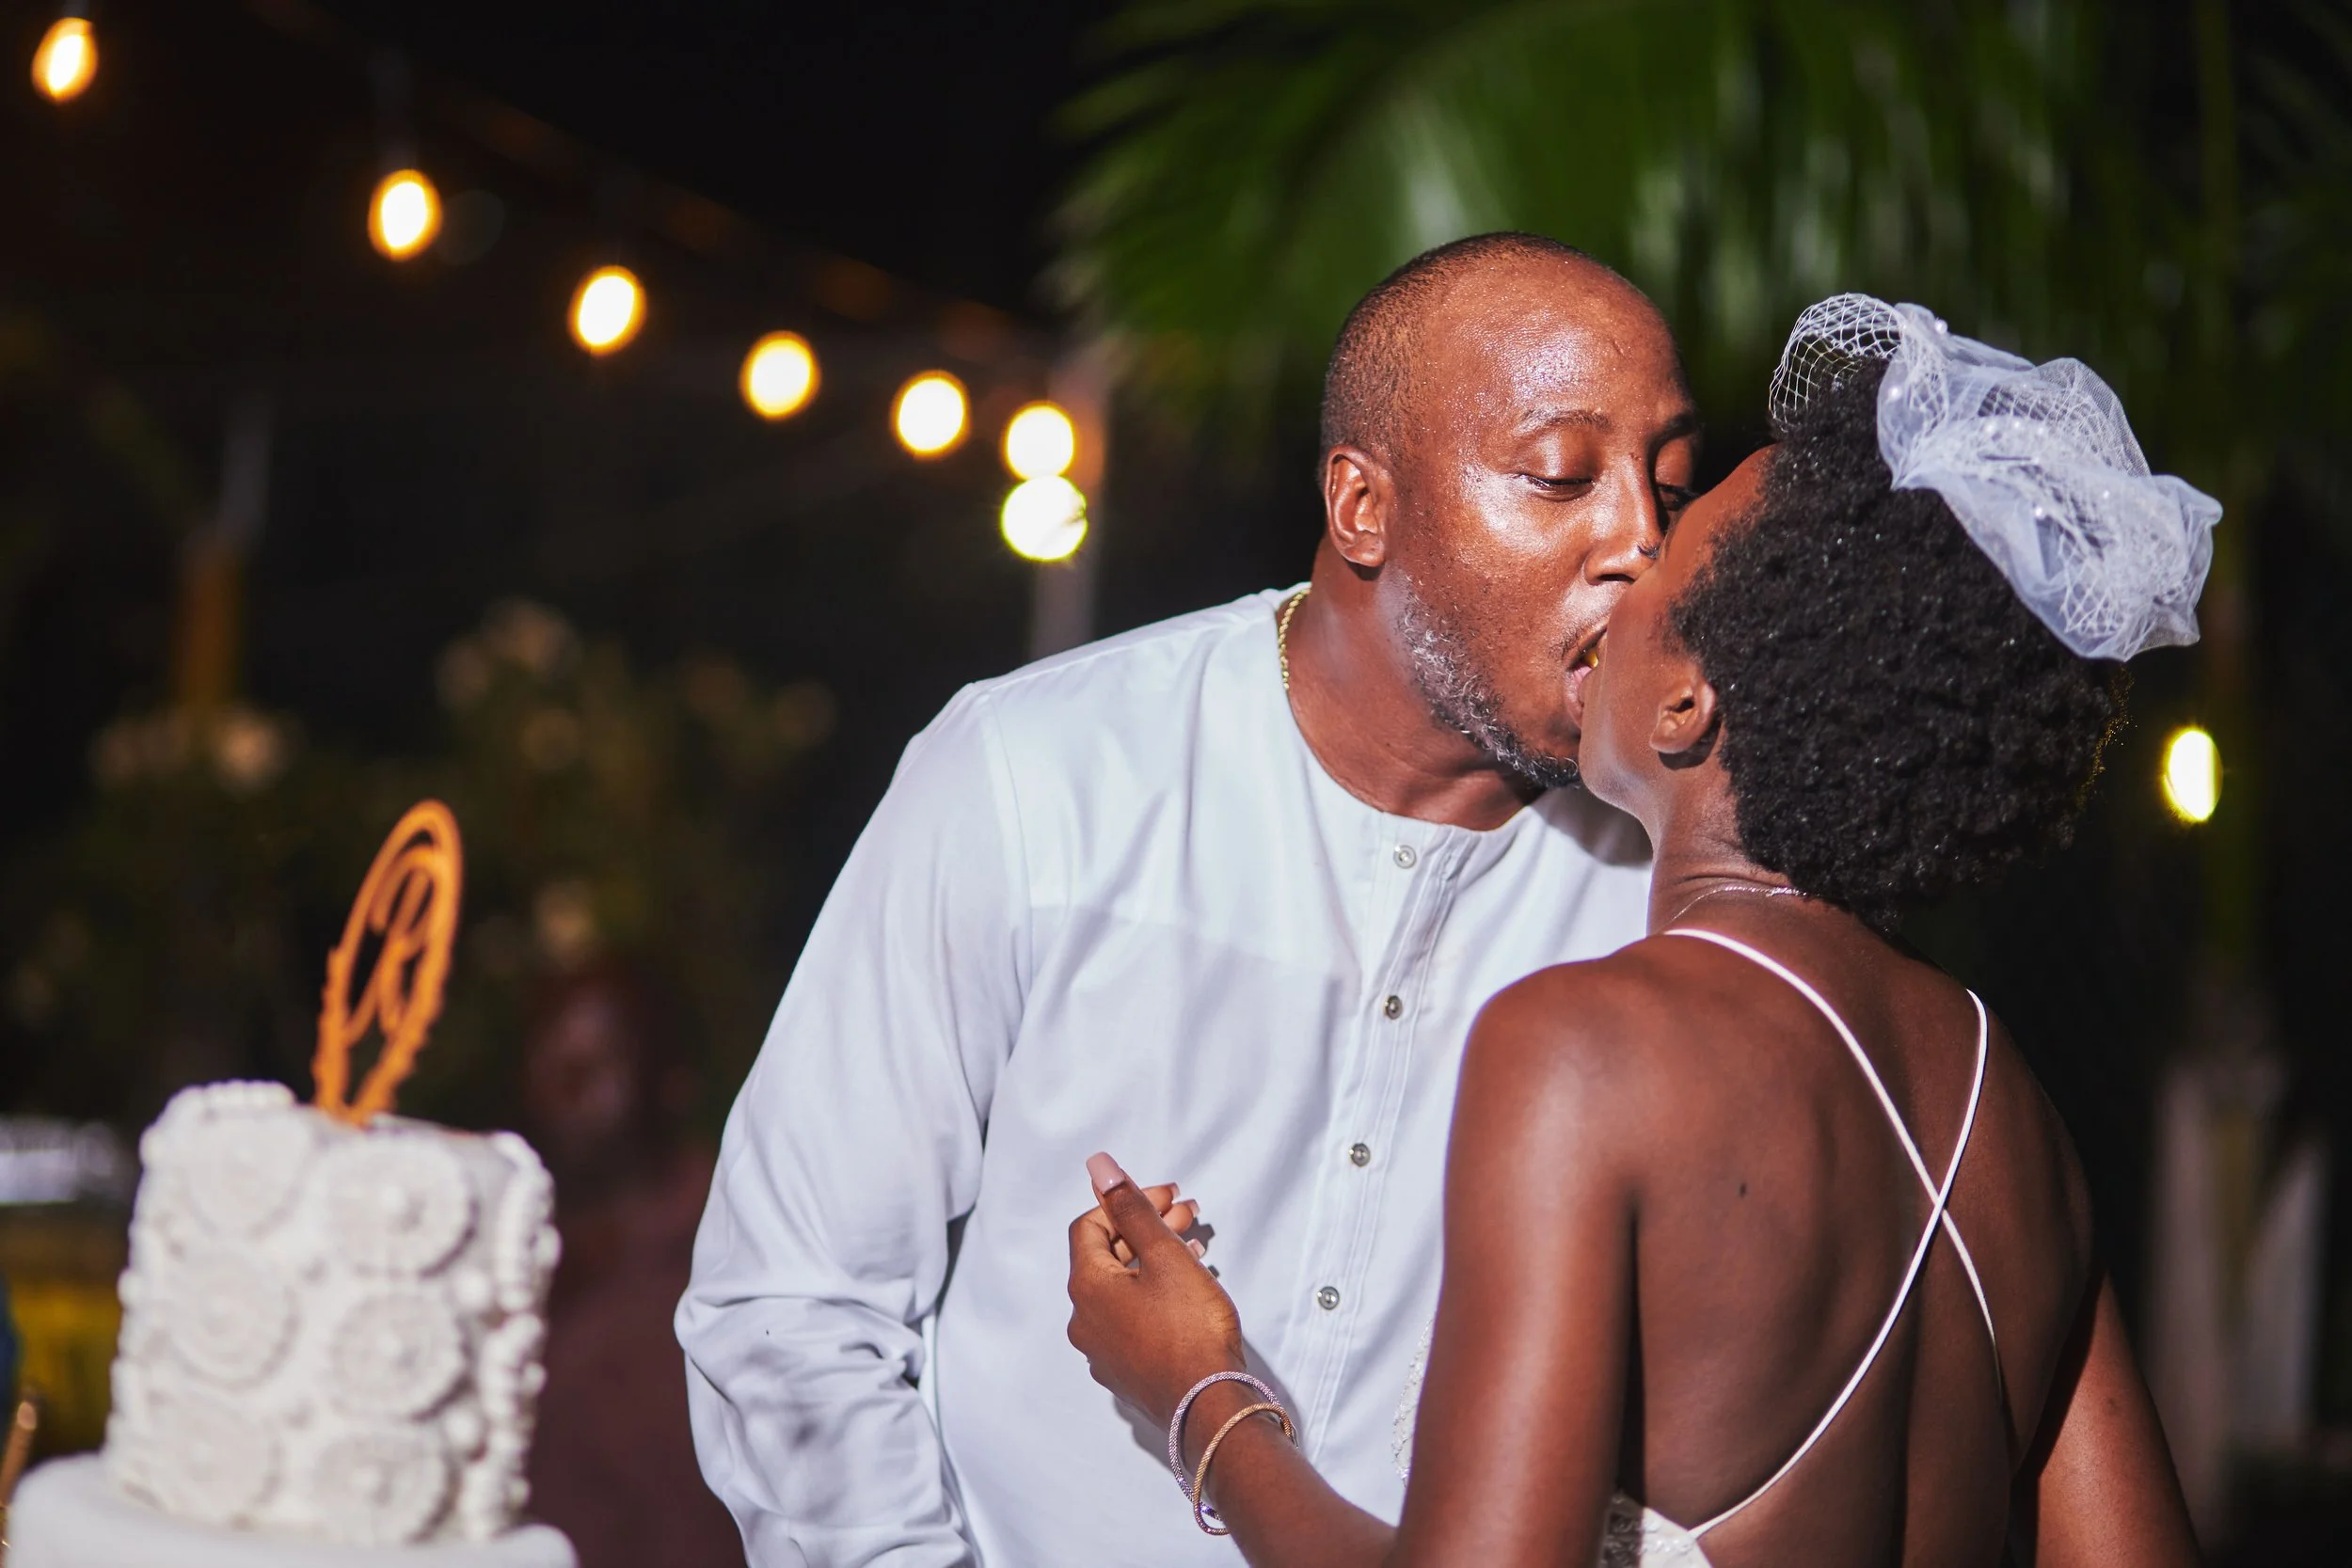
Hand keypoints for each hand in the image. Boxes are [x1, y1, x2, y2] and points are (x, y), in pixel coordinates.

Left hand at [1067, 1152, 1245, 1430]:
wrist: (1211, 1407)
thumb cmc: (1190, 1329)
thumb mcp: (1164, 1256)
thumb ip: (1131, 1208)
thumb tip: (1097, 1166)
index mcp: (1086, 1287)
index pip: (1089, 1225)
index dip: (1126, 1202)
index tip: (1168, 1196)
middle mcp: (1084, 1320)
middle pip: (1106, 1256)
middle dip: (1145, 1227)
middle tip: (1187, 1212)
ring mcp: (1103, 1351)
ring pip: (1122, 1288)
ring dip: (1153, 1259)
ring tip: (1195, 1246)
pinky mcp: (1127, 1371)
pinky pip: (1131, 1318)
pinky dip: (1153, 1293)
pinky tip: (1186, 1289)